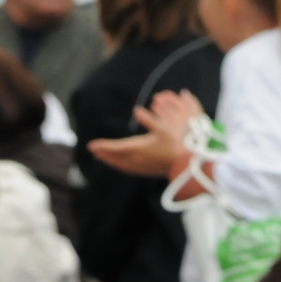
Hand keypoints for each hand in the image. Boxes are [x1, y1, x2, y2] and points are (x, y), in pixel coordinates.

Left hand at [85, 90, 200, 177]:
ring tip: (103, 157)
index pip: (116, 148)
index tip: (91, 145)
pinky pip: (129, 169)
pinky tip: (121, 164)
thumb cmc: (178, 145)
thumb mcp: (164, 129)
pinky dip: (121, 166)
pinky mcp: (148, 171)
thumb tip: (137, 110)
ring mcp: (143, 168)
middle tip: (94, 150)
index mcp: (139, 149)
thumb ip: (149, 119)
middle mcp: (138, 160)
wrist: (189, 165)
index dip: (104, 146)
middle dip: (105, 153)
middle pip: (116, 158)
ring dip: (112, 160)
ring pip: (122, 165)